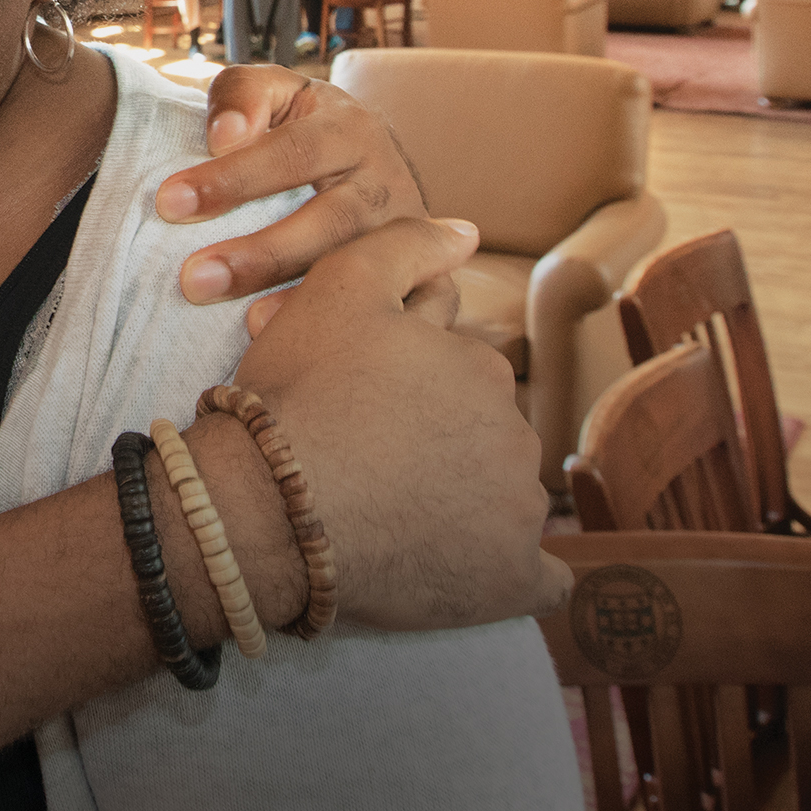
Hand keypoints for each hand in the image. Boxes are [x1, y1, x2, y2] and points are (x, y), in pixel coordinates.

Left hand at [161, 70, 449, 321]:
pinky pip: (404, 308)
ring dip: (303, 298)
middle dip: (262, 254)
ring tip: (247, 324)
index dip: (233, 178)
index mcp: (350, 128)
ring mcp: (411, 233)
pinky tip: (301, 342)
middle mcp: (388, 180)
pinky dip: (358, 327)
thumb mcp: (274, 94)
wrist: (365, 157)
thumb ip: (241, 95)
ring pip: (365, 269)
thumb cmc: (300, 127)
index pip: (291, 152)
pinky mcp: (426, 276)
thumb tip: (224, 135)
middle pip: (331, 220)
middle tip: (193, 280)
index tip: (168, 203)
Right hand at [232, 217, 566, 630]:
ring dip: (465, 504)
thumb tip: (467, 229)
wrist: (271, 506)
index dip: (406, 390)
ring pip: (501, 499)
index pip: (456, 377)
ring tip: (389, 515)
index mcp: (481, 369)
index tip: (362, 409)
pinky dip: (511, 573)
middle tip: (368, 461)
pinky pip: (539, 581)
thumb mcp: (339, 289)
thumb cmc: (300, 395)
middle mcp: (515, 435)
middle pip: (480, 436)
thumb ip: (405, 246)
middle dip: (440, 444)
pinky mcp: (509, 581)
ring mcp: (517, 512)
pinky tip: (472, 570)